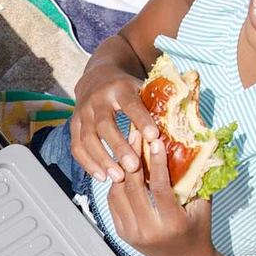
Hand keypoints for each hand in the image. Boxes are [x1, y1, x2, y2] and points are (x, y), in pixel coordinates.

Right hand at [70, 63, 160, 182]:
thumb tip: (182, 117)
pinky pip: (76, 147)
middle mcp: (97, 99)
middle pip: (104, 125)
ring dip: (102, 160)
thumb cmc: (128, 88)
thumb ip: (158, 100)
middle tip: (134, 167)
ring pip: (87, 138)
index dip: (141, 120)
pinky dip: (88, 163)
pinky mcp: (73, 124)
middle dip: (118, 147)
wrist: (97, 77)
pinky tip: (101, 177)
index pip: (130, 104)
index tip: (154, 138)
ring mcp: (82, 112)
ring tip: (118, 178)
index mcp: (119, 88)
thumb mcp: (143, 86)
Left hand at [106, 132, 215, 255]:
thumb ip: (198, 180)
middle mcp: (148, 230)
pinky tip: (121, 166)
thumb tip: (196, 147)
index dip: (157, 163)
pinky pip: (114, 202)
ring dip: (121, 168)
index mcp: (171, 224)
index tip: (155, 140)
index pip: (159, 188)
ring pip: (119, 194)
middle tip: (135, 133)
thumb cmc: (198, 230)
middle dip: (133, 158)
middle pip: (134, 188)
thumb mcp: (202, 206)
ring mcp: (131, 233)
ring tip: (127, 146)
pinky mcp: (121, 233)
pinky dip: (117, 183)